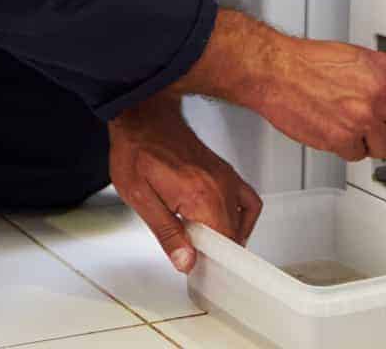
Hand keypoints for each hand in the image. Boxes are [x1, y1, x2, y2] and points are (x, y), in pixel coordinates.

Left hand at [107, 92, 262, 273]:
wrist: (143, 116)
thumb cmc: (137, 150)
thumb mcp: (140, 198)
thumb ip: (167, 233)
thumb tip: (186, 261)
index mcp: (200, 196)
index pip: (223, 243)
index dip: (211, 262)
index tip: (196, 267)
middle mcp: (219, 186)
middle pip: (233, 236)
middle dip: (216, 253)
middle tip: (193, 257)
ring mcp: (226, 178)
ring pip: (241, 221)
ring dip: (227, 237)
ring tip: (205, 244)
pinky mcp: (225, 172)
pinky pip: (248, 200)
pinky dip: (244, 218)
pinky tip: (227, 224)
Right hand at [252, 37, 385, 161]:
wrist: (278, 72)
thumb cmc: (311, 62)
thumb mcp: (360, 59)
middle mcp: (380, 95)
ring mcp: (362, 119)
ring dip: (374, 144)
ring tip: (356, 127)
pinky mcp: (343, 139)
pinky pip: (359, 155)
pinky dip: (350, 148)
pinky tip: (340, 130)